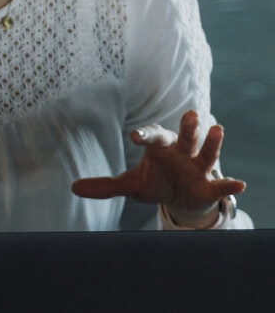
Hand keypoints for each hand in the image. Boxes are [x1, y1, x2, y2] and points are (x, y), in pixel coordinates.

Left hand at [71, 110, 244, 227]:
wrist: (180, 198)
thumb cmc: (155, 182)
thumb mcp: (130, 185)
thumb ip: (105, 186)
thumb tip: (73, 188)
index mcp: (159, 148)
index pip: (151, 136)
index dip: (144, 134)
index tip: (134, 135)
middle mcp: (181, 152)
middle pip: (184, 136)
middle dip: (187, 127)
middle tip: (190, 114)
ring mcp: (198, 168)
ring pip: (206, 152)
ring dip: (211, 142)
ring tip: (217, 128)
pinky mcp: (210, 186)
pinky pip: (221, 184)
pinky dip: (230, 185)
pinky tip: (239, 184)